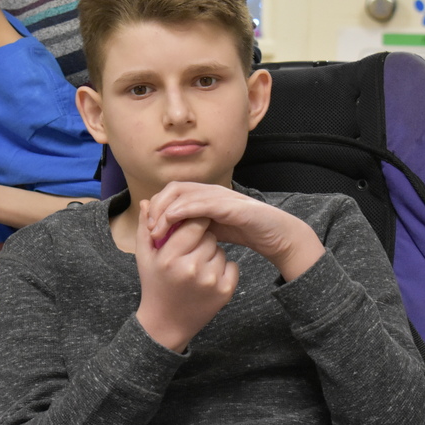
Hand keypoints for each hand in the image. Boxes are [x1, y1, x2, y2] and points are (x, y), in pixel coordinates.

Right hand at [134, 200, 238, 351]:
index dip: (194, 222)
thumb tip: (148, 200)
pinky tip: (208, 279)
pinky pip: (232, 265)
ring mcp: (210, 281)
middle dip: (201, 239)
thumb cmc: (154, 286)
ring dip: (211, 255)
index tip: (191, 226)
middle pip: (208, 236)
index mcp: (169, 257)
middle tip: (191, 252)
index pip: (194, 224)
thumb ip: (145, 228)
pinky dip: (223, 269)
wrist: (166, 324)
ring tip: (196, 268)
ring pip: (220, 250)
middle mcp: (191, 269)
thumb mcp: (144, 257)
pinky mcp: (225, 291)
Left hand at [144, 182, 324, 281]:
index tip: (148, 229)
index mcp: (204, 196)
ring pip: (186, 193)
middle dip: (157, 207)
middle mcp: (211, 191)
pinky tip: (175, 220)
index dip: (156, 207)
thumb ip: (192, 228)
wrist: (277, 235)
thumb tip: (165, 233)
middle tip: (149, 229)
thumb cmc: (245, 232)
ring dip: (166, 210)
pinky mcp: (233, 206)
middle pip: (174, 189)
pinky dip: (186, 209)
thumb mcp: (212, 231)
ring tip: (157, 230)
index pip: (171, 193)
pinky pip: (205, 203)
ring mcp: (222, 196)